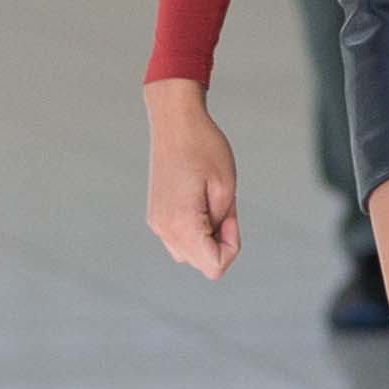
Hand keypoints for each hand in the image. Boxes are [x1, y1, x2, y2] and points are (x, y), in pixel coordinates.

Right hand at [145, 81, 240, 277]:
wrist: (175, 122)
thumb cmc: (204, 149)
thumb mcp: (226, 188)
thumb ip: (223, 225)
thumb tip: (217, 246)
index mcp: (181, 225)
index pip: (214, 266)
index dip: (231, 246)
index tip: (230, 216)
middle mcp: (163, 229)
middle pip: (202, 262)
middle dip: (220, 241)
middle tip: (222, 205)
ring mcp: (157, 223)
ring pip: (190, 252)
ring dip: (207, 236)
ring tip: (210, 201)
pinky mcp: (156, 215)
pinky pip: (180, 238)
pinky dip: (196, 228)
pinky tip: (199, 200)